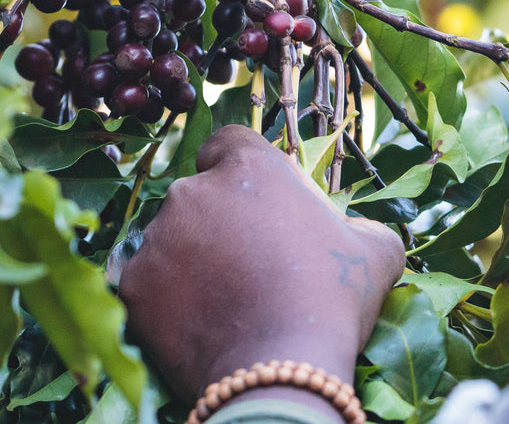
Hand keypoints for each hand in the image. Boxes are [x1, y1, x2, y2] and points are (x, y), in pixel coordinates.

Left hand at [116, 125, 405, 409]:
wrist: (282, 365)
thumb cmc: (333, 299)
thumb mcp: (375, 251)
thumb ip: (360, 226)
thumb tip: (354, 234)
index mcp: (250, 167)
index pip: (227, 143)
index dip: (233, 168)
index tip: (248, 202)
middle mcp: (195, 189)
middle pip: (196, 196)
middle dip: (214, 224)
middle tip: (243, 267)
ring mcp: (157, 236)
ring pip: (167, 240)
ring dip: (187, 262)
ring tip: (221, 303)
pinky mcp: (134, 283)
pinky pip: (146, 284)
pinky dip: (165, 300)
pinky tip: (196, 324)